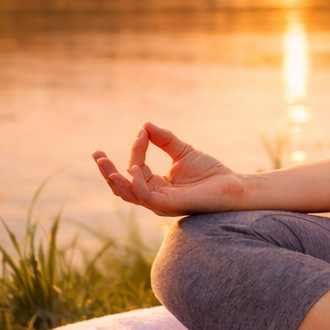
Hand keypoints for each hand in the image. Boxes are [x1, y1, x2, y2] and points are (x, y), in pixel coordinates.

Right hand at [92, 121, 245, 216]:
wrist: (233, 185)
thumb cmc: (210, 173)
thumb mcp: (183, 151)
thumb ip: (164, 139)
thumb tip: (144, 125)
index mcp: (156, 186)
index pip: (136, 168)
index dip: (136, 149)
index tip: (141, 132)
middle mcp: (155, 197)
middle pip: (122, 188)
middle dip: (106, 172)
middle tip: (96, 154)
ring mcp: (161, 203)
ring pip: (128, 194)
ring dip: (113, 178)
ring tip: (103, 161)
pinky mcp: (170, 205)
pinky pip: (146, 196)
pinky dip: (136, 183)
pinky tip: (133, 169)